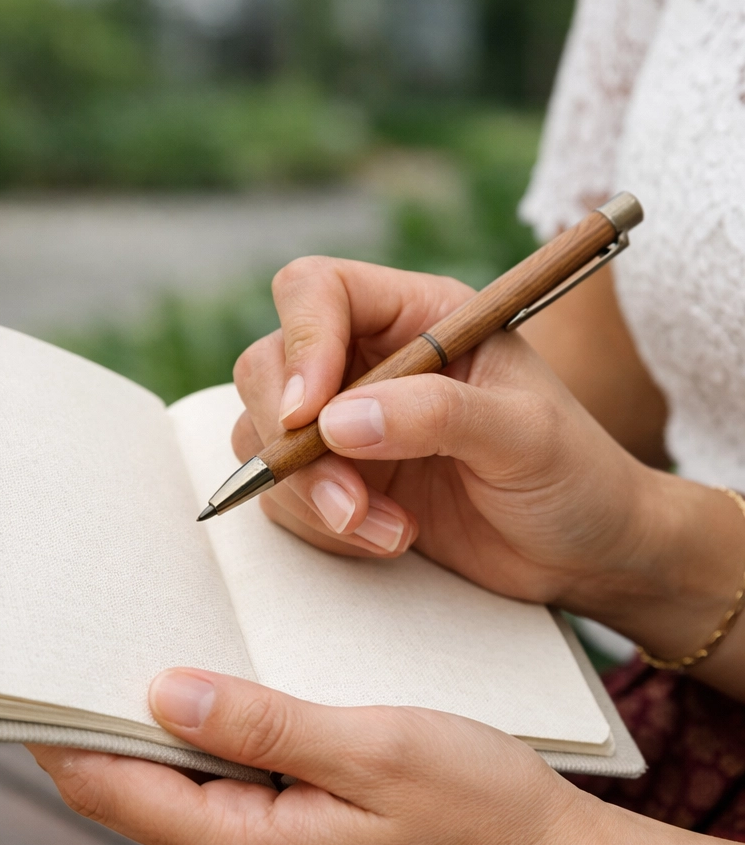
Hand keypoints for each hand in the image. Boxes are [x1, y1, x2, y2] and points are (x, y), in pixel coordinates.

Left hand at [32, 669, 592, 844]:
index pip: (114, 790)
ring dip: (160, 735)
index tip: (27, 670)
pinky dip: (205, 757)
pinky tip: (219, 707)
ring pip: (176, 799)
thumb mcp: (375, 748)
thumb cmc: (482, 809)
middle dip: (107, 723)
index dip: (62, 732)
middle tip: (90, 637)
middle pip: (136, 795)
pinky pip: (219, 808)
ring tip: (151, 655)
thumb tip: (162, 693)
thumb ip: (262, 725)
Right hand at [232, 257, 743, 652]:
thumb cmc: (573, 474)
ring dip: (308, 493)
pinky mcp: (339, 480)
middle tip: (347, 499)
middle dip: (289, 441)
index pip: (319, 292)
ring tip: (383, 529)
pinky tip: (387, 538)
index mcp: (420, 317)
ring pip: (261, 437)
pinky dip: (319, 525)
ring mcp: (347, 425)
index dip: (302, 343)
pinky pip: (283, 494)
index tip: (310, 416)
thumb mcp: (524, 433)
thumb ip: (436, 414)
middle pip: (268, 367)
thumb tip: (335, 421)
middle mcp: (370, 362)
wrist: (582, 552)